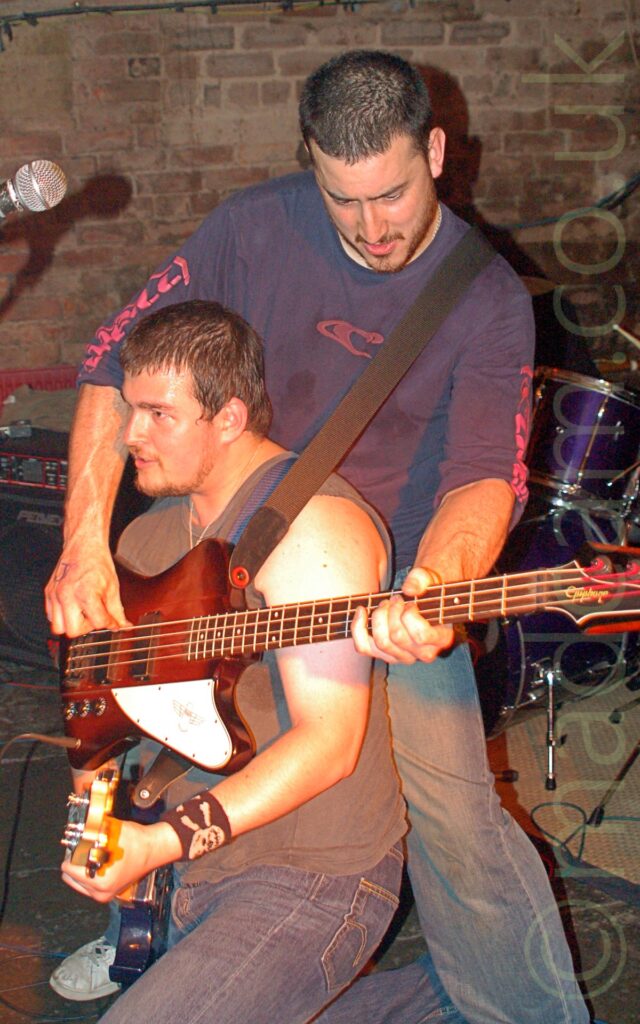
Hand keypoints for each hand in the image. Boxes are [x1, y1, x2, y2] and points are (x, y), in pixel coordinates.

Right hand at [45, 539, 128, 636]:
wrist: (84, 545)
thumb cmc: (97, 561)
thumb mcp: (112, 587)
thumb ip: (117, 610)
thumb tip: (121, 625)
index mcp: (85, 593)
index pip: (98, 623)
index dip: (109, 624)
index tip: (112, 621)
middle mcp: (67, 595)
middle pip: (73, 631)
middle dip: (86, 628)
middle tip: (94, 618)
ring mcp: (55, 595)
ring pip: (58, 627)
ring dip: (71, 624)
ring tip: (82, 614)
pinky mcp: (49, 593)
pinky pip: (51, 616)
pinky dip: (62, 617)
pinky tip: (73, 608)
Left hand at [61, 820, 177, 902]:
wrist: (154, 849)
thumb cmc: (137, 842)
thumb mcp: (110, 832)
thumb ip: (90, 833)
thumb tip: (75, 830)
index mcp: (100, 881)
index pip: (68, 869)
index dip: (72, 854)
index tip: (78, 846)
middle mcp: (101, 891)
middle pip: (71, 878)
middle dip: (76, 863)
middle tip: (85, 850)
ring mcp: (106, 894)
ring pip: (79, 882)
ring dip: (83, 869)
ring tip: (93, 856)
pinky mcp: (110, 893)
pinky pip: (89, 885)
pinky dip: (91, 874)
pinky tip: (100, 862)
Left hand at [351, 566, 453, 664]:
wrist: (419, 600)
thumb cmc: (426, 589)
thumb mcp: (428, 579)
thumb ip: (422, 580)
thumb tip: (409, 589)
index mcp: (441, 639)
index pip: (421, 636)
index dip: (410, 616)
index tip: (410, 603)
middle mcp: (423, 653)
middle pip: (397, 637)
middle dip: (392, 612)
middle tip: (395, 598)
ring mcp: (403, 657)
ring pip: (382, 643)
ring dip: (378, 617)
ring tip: (384, 604)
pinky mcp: (384, 654)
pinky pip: (364, 648)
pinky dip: (358, 628)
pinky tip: (361, 611)